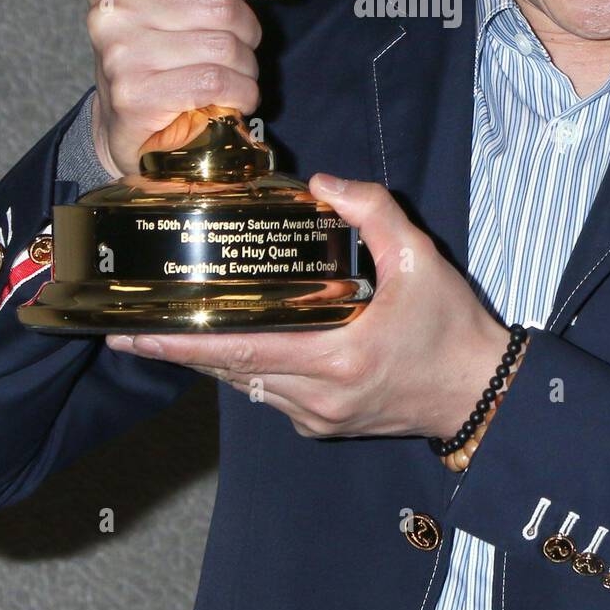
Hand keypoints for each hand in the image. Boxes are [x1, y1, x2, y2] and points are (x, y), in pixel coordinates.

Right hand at [86, 0, 284, 176]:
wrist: (126, 125)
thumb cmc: (164, 54)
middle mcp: (111, 11)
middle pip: (219, 5)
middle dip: (246, 29)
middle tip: (236, 46)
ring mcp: (119, 54)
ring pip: (223, 46)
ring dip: (245, 66)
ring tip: (233, 74)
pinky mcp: (134, 97)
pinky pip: (215, 82)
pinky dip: (241, 92)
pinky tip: (236, 98)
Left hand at [105, 176, 508, 440]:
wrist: (481, 391)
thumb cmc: (451, 327)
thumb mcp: (421, 259)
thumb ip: (375, 212)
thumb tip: (323, 184)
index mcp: (340, 356)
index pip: (244, 349)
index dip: (185, 342)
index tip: (138, 332)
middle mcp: (319, 396)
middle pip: (231, 371)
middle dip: (179, 350)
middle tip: (128, 330)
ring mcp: (318, 417)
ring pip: (246, 385)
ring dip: (212, 359)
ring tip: (171, 330)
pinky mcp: (322, 425)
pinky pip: (268, 395)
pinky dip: (247, 368)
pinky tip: (234, 343)